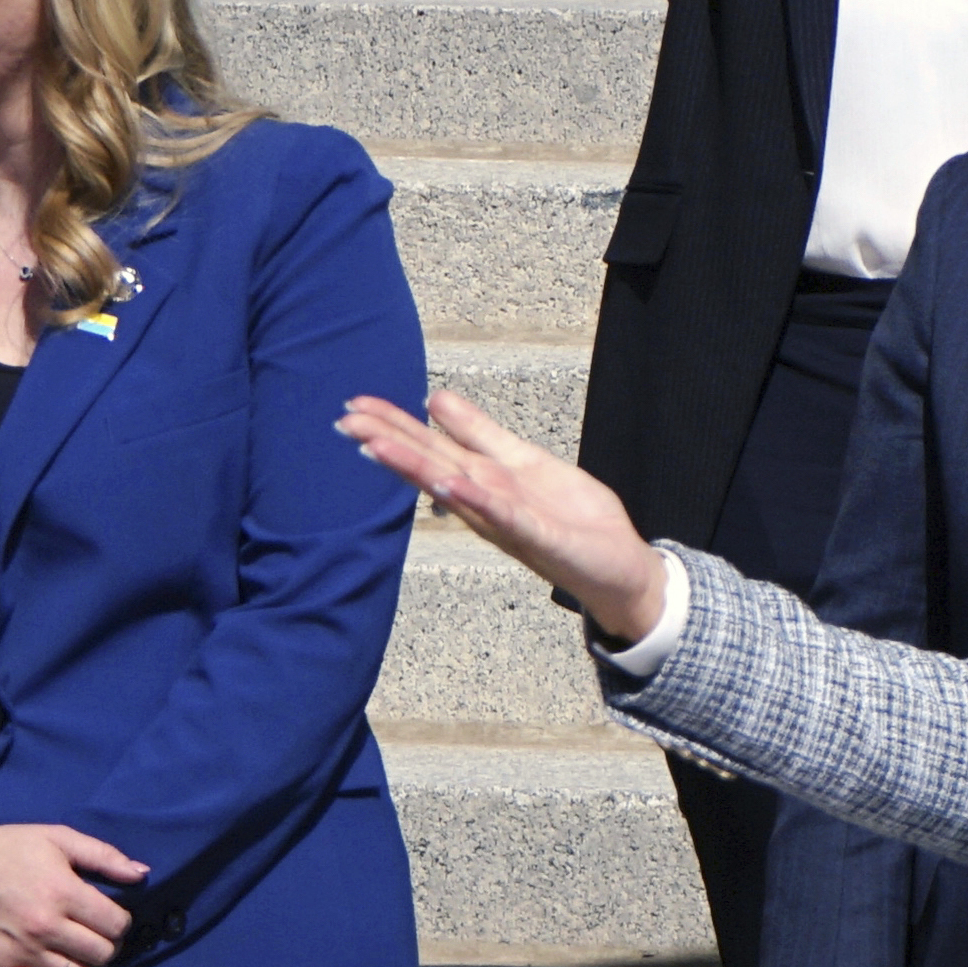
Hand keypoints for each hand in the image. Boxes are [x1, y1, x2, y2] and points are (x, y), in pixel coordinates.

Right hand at [0, 816, 140, 966]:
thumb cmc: (8, 847)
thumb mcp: (59, 838)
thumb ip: (104, 856)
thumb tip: (143, 874)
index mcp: (64, 892)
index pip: (116, 924)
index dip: (122, 923)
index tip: (114, 919)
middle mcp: (45, 926)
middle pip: (101, 953)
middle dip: (110, 948)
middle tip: (102, 940)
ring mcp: (21, 950)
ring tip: (86, 959)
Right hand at [342, 385, 671, 646]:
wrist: (622, 567)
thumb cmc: (572, 518)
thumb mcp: (525, 460)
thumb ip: (481, 433)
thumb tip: (434, 398)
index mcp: (485, 479)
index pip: (433, 447)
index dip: (396, 426)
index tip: (354, 407)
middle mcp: (488, 501)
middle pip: (432, 464)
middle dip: (390, 442)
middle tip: (345, 421)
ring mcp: (511, 521)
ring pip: (457, 489)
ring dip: (418, 468)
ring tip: (377, 446)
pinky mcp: (542, 538)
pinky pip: (506, 517)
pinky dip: (479, 501)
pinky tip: (450, 484)